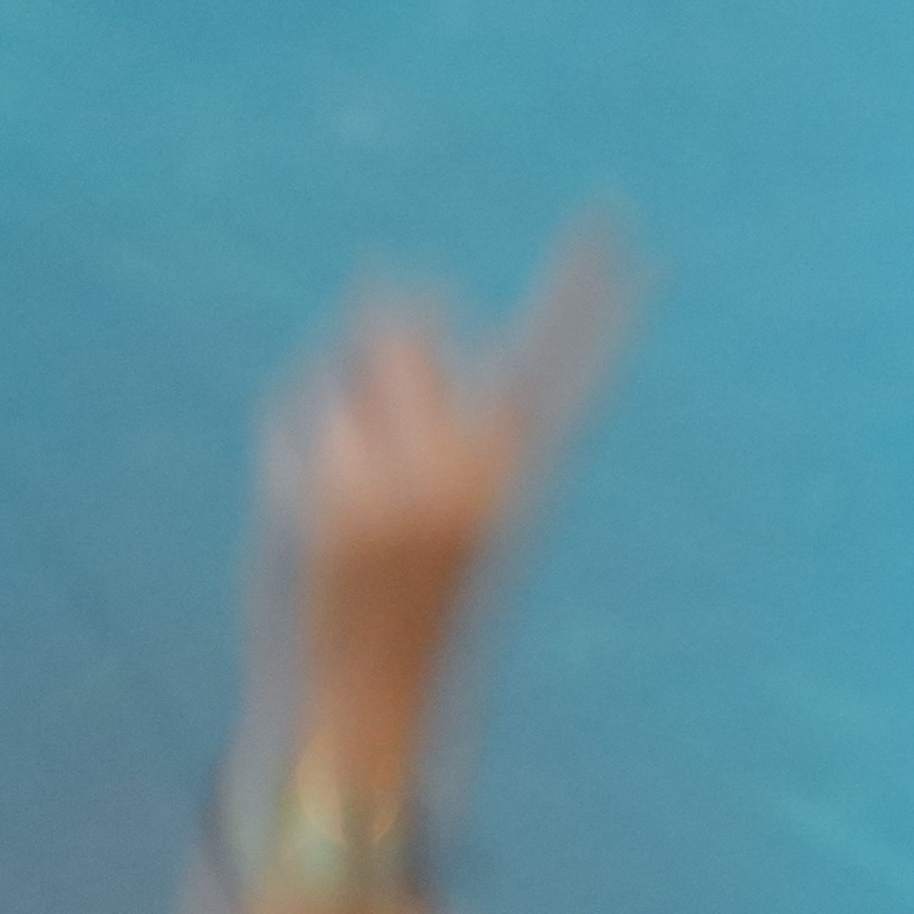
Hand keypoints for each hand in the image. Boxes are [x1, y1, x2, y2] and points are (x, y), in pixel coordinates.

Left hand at [268, 220, 631, 784]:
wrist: (367, 693)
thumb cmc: (406, 588)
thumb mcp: (435, 484)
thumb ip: (424, 388)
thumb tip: (392, 288)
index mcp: (516, 462)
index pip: (564, 359)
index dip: (590, 290)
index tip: (618, 220)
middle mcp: (469, 459)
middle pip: (408, 320)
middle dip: (380, 345)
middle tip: (375, 432)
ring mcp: (399, 468)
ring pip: (346, 360)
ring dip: (338, 399)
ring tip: (350, 486)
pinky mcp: (330, 483)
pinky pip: (299, 410)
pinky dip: (294, 447)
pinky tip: (313, 515)